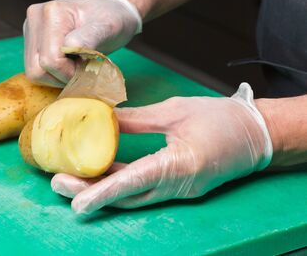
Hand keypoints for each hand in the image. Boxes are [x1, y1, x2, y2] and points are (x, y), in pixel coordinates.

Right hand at [23, 0, 141, 86]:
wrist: (109, 9)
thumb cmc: (111, 19)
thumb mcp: (107, 28)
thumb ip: (88, 38)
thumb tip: (69, 47)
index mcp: (51, 13)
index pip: (51, 60)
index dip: (70, 72)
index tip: (88, 66)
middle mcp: (35, 19)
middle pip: (37, 69)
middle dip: (61, 76)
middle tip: (82, 68)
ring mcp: (30, 30)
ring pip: (33, 72)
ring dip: (56, 77)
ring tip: (75, 64)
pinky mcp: (31, 40)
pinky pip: (35, 69)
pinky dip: (52, 74)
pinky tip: (68, 63)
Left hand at [51, 83, 272, 213]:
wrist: (257, 134)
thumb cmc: (218, 118)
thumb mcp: (174, 111)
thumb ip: (135, 119)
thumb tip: (101, 117)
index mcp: (180, 165)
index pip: (134, 181)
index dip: (103, 193)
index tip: (76, 203)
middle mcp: (178, 186)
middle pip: (128, 195)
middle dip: (91, 192)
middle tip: (59, 183)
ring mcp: (179, 191)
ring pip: (134, 196)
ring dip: (102, 190)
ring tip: (71, 179)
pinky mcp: (179, 188)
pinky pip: (144, 190)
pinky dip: (121, 184)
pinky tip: (100, 174)